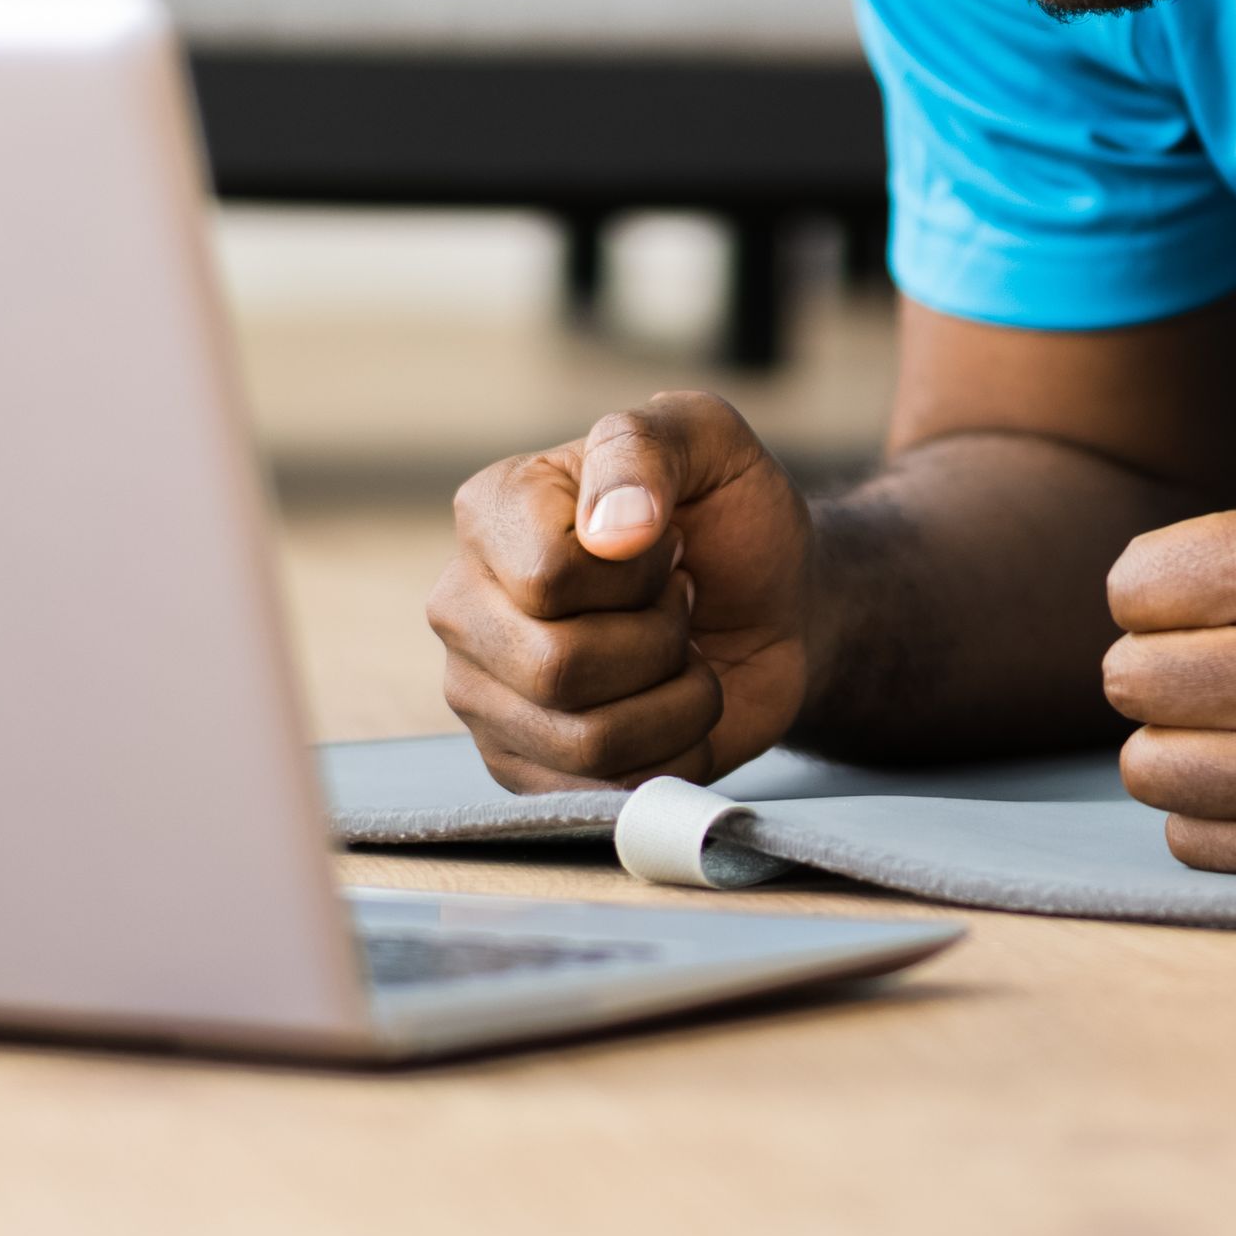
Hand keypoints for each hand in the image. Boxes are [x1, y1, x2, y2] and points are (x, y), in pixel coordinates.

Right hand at [433, 395, 812, 789]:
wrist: (771, 603)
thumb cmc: (728, 516)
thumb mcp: (707, 440)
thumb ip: (649, 449)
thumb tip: (612, 530)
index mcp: (491, 511)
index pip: (549, 579)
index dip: (639, 572)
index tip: (664, 542)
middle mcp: (464, 605)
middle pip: (558, 668)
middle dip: (660, 641)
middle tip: (678, 605)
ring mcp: (483, 694)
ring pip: (586, 741)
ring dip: (677, 701)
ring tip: (679, 655)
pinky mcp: (521, 767)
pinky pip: (602, 795)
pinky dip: (673, 754)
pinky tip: (672, 707)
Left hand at [1098, 441, 1235, 876]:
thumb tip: (1151, 586)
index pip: (1129, 591)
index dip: (1160, 589)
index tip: (1206, 600)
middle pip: (1126, 679)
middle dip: (1164, 661)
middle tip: (1220, 661)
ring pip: (1147, 768)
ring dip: (1180, 741)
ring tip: (1235, 721)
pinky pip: (1192, 839)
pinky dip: (1213, 808)